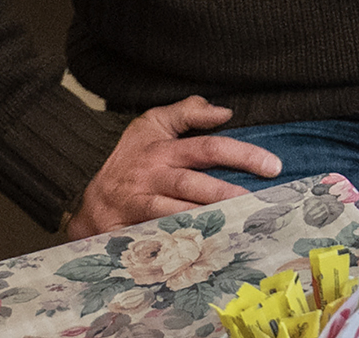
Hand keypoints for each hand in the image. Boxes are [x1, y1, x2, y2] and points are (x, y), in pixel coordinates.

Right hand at [64, 95, 280, 238]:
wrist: (85, 196)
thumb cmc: (128, 158)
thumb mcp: (152, 124)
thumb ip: (188, 113)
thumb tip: (225, 111)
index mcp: (162, 150)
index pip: (208, 148)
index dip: (242, 155)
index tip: (273, 165)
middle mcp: (151, 178)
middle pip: (194, 185)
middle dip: (227, 193)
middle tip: (258, 201)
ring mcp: (138, 206)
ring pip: (176, 214)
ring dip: (207, 221)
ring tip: (238, 224)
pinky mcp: (127, 231)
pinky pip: (158, 238)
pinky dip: (181, 243)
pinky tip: (206, 247)